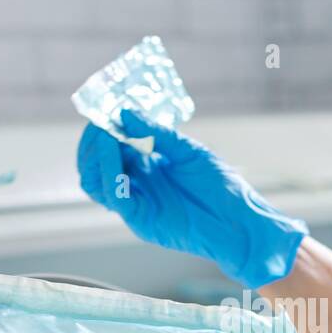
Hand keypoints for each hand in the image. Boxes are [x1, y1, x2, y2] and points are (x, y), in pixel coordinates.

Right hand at [77, 108, 306, 289]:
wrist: (239, 221)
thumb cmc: (221, 187)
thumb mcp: (188, 151)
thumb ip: (157, 133)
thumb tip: (126, 112)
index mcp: (146, 165)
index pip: (110, 147)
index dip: (102, 129)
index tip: (104, 110)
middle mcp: (136, 184)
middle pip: (95, 165)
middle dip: (93, 142)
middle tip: (100, 123)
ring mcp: (136, 203)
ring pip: (95, 182)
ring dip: (95, 156)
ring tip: (105, 135)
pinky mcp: (140, 219)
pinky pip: (114, 196)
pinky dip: (108, 171)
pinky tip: (114, 150)